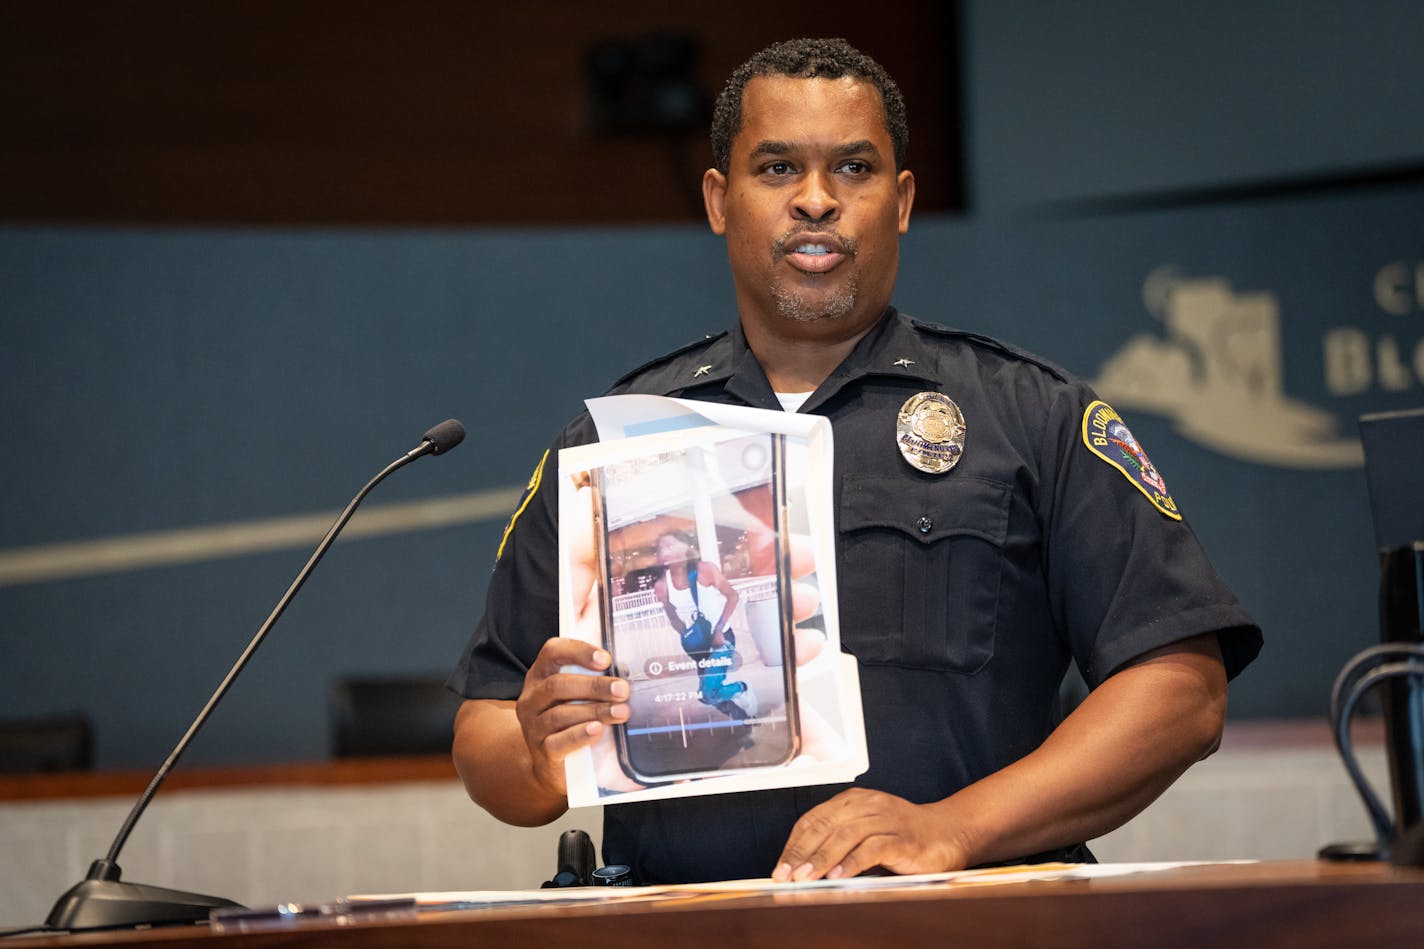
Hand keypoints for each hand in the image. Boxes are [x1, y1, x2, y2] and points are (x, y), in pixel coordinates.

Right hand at [513, 637, 629, 798]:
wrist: (551, 765)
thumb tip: (626, 676)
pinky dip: (580, 735)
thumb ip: (592, 682)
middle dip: (594, 686)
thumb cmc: (571, 721)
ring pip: (560, 714)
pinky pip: (558, 741)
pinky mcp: (541, 751)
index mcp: (541, 675)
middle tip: (622, 690)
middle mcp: (532, 698)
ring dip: (594, 710)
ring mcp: (533, 725)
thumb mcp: (576, 697)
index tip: (606, 660)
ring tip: (620, 712)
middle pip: (558, 685)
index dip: (579, 652)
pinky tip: (597, 730)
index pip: (553, 652)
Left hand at [772, 788, 965, 881]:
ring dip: (821, 858)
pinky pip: (872, 848)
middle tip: (786, 876)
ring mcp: (886, 819)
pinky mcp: (902, 838)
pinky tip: (838, 877)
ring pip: (845, 835)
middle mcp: (867, 804)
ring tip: (805, 878)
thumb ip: (839, 844)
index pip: (813, 819)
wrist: (949, 833)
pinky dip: (852, 863)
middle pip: (824, 826)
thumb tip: (804, 869)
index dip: (793, 844)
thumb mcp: (866, 834)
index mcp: (853, 800)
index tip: (780, 867)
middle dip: (801, 853)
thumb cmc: (904, 837)